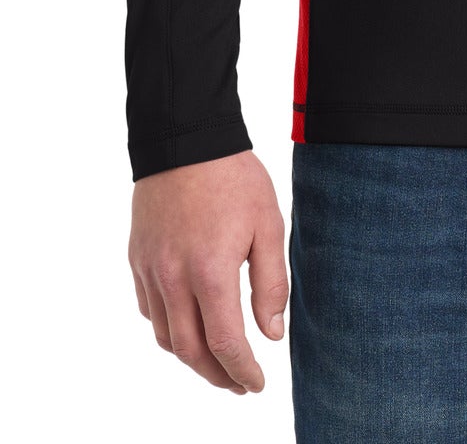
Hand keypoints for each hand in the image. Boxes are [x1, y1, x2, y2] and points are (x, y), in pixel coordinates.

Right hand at [128, 149, 288, 394]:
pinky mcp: (138, 258)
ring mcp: (151, 270)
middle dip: (217, 376)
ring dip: (191, 358)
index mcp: (210, 273)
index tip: (257, 384)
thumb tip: (270, 334)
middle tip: (239, 384)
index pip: (225, 344)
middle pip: (190, 351)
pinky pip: (149, 309)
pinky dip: (169, 328)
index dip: (242, 371)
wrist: (185, 139)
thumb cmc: (233, 178)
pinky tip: (188, 324)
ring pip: (165, 336)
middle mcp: (173, 279)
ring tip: (217, 361)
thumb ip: (271, 283)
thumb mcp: (267, 224)